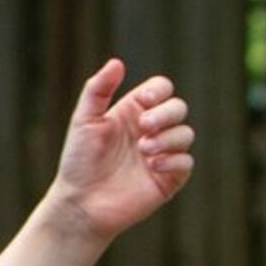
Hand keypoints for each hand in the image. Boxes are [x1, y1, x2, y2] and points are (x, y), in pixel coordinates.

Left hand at [48, 58, 191, 242]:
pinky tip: (152, 166)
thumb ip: (98, 90)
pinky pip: (186, 163)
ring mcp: (162, 154)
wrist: (80, 203)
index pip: (162, 89)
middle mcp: (151, 130)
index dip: (159, 90)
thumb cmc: (79, 161)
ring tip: (144, 150)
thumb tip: (117, 62)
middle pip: (178, 108)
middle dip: (166, 113)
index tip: (144, 101)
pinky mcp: (168, 179)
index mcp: (134, 112)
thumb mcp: (84, 120)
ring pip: (186, 134)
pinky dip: (173, 160)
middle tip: (144, 127)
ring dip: (168, 138)